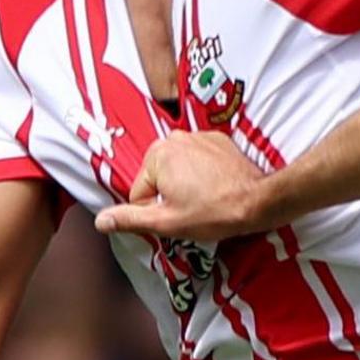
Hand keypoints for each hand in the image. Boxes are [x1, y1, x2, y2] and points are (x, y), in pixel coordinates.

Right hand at [94, 131, 267, 241]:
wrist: (259, 201)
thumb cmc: (214, 212)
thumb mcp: (167, 222)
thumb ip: (130, 219)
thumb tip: (100, 221)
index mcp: (157, 154)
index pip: (140, 193)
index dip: (155, 212)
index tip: (179, 217)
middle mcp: (176, 138)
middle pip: (158, 178)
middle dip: (170, 197)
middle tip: (194, 210)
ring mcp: (199, 136)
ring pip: (178, 170)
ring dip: (186, 185)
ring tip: (207, 200)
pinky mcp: (219, 141)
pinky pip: (198, 161)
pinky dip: (204, 175)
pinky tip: (217, 188)